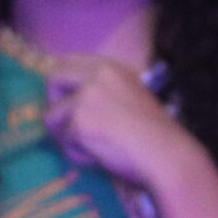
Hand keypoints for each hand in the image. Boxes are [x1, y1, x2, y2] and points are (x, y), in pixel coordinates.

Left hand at [42, 53, 198, 189]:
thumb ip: (101, 92)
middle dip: (54, 103)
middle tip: (66, 125)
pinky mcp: (79, 121)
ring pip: (52, 117)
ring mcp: (86, 97)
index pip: (68, 61)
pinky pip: (64, 142)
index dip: (61, 83)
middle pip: (53, 79)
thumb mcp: (128, 97)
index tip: (62, 100)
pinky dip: (78, 153)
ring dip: (66, 136)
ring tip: (92, 147)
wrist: (165, 153)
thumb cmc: (152, 133)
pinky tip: (100, 156)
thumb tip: (68, 101)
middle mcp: (96, 76)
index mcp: (110, 68)